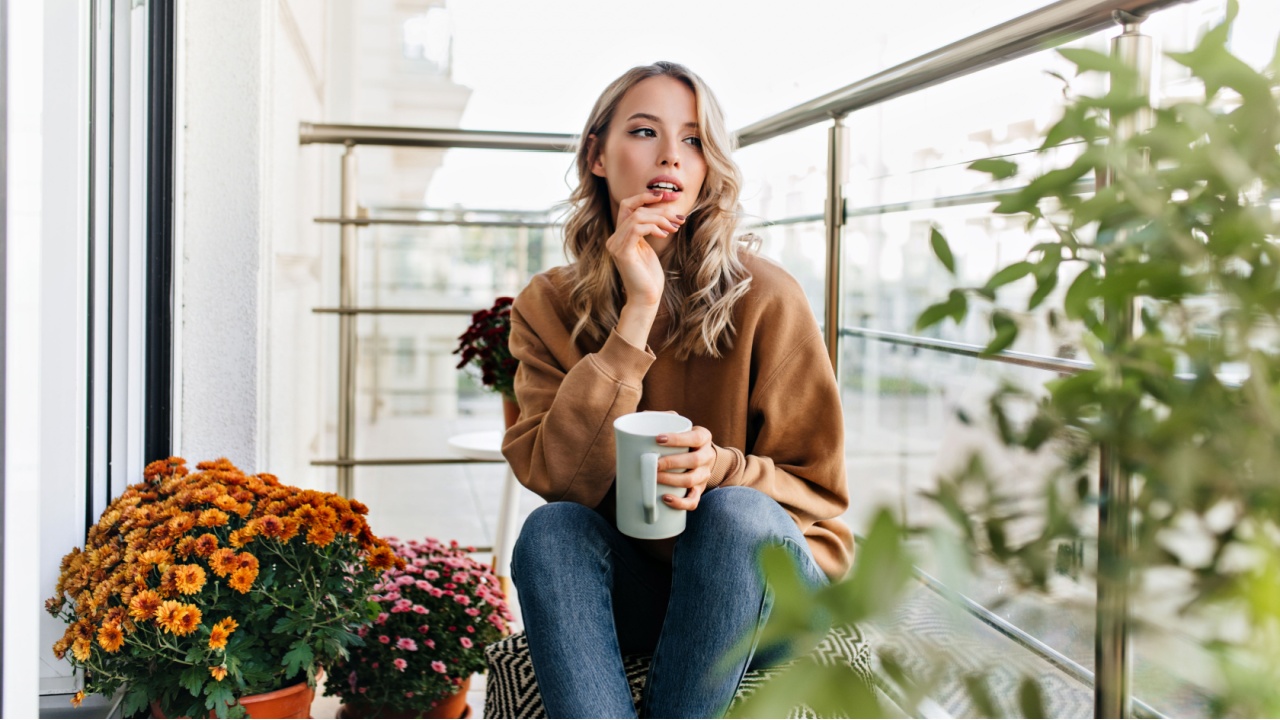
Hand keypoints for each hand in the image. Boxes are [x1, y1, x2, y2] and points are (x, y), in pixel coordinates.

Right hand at [606, 190, 685, 307]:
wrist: (646, 298)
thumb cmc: (650, 275)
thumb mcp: (649, 247)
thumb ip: (649, 228)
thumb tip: (665, 208)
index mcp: (619, 235)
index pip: (628, 205)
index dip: (646, 196)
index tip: (667, 195)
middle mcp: (614, 238)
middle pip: (634, 209)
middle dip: (659, 208)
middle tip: (679, 216)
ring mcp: (615, 245)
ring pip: (637, 217)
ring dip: (660, 219)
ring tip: (675, 227)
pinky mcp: (622, 252)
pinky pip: (637, 228)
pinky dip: (654, 227)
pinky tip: (665, 234)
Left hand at [654, 426, 715, 510]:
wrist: (700, 456)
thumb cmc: (682, 439)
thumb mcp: (678, 425)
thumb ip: (664, 418)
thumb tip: (642, 416)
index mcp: (703, 437)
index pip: (695, 437)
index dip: (677, 439)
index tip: (657, 438)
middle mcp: (707, 456)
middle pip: (694, 461)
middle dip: (672, 463)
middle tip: (653, 463)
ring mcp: (704, 475)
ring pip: (693, 481)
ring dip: (672, 481)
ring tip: (655, 479)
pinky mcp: (699, 490)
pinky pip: (693, 501)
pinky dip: (680, 502)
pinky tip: (665, 499)